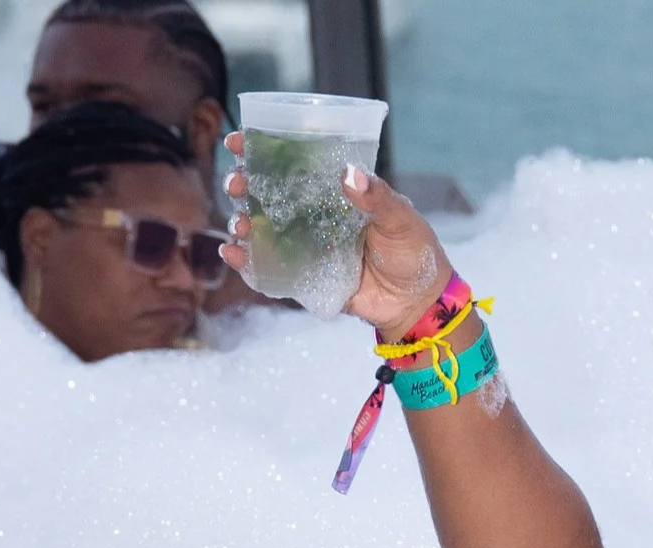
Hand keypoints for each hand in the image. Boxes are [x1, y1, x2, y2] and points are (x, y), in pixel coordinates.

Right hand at [221, 131, 453, 339]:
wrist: (418, 302)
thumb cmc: (414, 253)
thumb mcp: (401, 218)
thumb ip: (377, 197)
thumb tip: (349, 174)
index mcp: (336, 192)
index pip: (296, 164)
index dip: (264, 150)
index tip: (240, 140)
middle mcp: (315, 215)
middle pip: (269, 193)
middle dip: (244, 184)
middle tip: (236, 182)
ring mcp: (307, 246)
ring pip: (263, 228)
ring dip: (243, 221)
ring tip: (240, 222)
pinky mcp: (304, 277)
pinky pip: (270, 268)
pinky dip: (247, 261)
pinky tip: (233, 252)